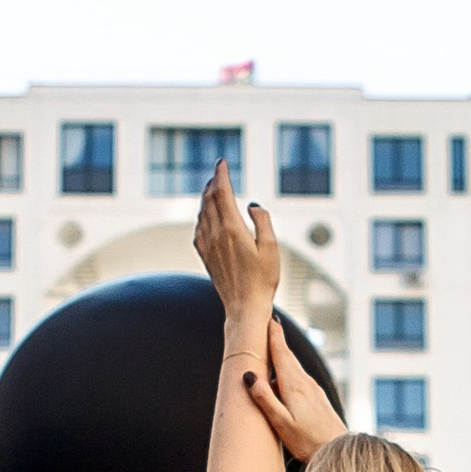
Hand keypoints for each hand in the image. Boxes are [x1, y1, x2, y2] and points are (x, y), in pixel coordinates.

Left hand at [194, 160, 279, 337]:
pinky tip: (207, 214)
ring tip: (213, 188)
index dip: (221, 175)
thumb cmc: (262, 280)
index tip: (222, 163)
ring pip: (202, 212)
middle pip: (209, 199)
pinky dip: (203, 213)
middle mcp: (215, 235)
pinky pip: (199, 227)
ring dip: (207, 196)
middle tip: (219, 172)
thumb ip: (263, 221)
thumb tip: (253, 205)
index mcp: (232, 229)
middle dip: (213, 182)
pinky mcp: (205, 256)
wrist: (244, 308)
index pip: (222, 193)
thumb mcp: (271, 248)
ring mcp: (207, 246)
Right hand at [243, 318, 341, 461]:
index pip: (281, 353)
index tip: (269, 318)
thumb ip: (264, 398)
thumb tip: (249, 375)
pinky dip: (289, 374)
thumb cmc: (306, 441)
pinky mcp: (318, 399)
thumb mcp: (280, 421)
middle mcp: (305, 383)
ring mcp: (314, 390)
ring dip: (283, 358)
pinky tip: (284, 384)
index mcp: (294, 385)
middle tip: (269, 326)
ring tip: (271, 352)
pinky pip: (300, 380)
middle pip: (288, 357)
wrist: (338, 451)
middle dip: (277, 342)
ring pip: (294, 369)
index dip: (274, 335)